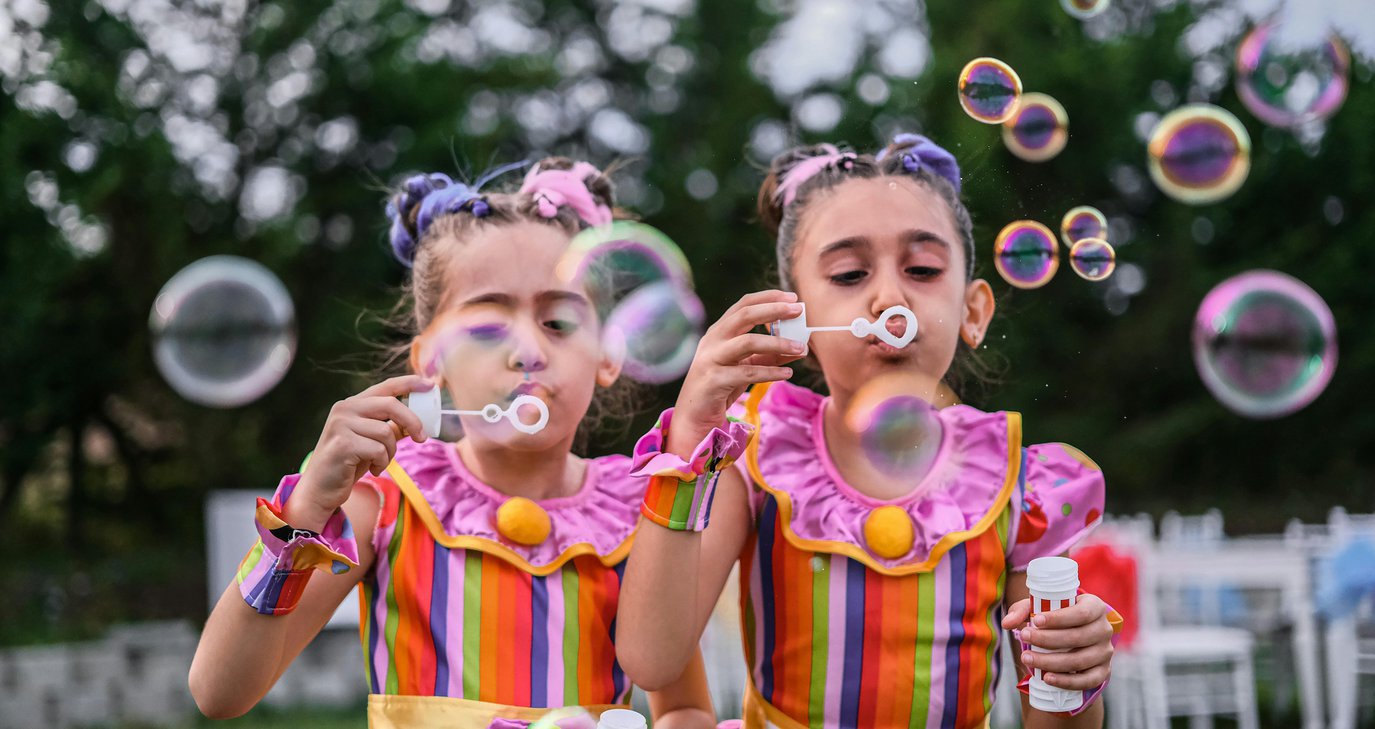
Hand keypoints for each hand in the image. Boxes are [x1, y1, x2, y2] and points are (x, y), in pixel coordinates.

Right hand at [288, 375, 432, 530]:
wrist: (321, 488)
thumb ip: (391, 428)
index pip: (386, 386)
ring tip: (380, 462)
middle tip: (422, 438)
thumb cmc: (349, 463)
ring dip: (391, 452)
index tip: (431, 384)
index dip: (410, 383)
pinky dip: (382, 463)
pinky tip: (372, 469)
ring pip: (386, 432)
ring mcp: (341, 425)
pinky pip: (378, 450)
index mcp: (353, 404)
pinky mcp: (342, 444)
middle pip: (391, 405)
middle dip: (412, 422)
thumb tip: (418, 422)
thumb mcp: (372, 441)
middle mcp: (345, 408)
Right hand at [668, 290, 803, 454]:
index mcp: (719, 331)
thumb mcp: (747, 367)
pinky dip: (771, 372)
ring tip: (801, 347)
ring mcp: (711, 359)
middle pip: (744, 315)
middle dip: (773, 310)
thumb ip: (770, 356)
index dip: (768, 298)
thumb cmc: (722, 387)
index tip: (793, 297)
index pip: (744, 304)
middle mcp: (713, 340)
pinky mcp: (714, 380)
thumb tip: (801, 346)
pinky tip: (788, 373)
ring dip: (778, 342)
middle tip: (799, 310)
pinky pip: (747, 372)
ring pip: (747, 342)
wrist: (695, 416)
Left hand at [1002, 593, 1113, 690]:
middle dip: (1047, 640)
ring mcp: (1105, 652)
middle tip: (1023, 637)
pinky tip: (1047, 678)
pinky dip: (1066, 681)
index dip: (1059, 618)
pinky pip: (1088, 680)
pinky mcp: (1103, 672)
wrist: (1075, 637)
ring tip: (1027, 658)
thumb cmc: (1057, 618)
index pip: (1081, 613)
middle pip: (1078, 637)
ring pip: (1079, 660)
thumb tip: (1007, 623)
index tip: (1036, 621)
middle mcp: (1104, 629)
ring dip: (1051, 662)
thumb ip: (1023, 611)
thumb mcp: (1042, 608)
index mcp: (1094, 607)